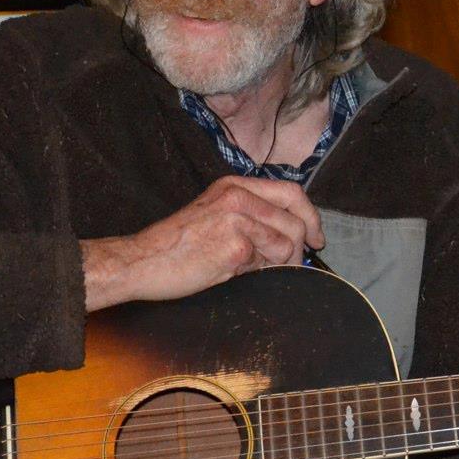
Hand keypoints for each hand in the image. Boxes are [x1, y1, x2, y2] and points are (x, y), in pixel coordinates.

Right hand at [81, 176, 324, 308]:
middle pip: (296, 219)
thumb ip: (250, 215)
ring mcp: (237, 220)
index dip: (311, 216)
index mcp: (234, 185)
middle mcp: (238, 196)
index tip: (316, 237)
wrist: (143, 261)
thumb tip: (294, 235)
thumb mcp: (214, 213)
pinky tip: (233, 272)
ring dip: (280, 263)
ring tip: (252, 269)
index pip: (292, 192)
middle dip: (301, 247)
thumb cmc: (176, 245)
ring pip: (287, 244)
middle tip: (291, 265)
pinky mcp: (235, 247)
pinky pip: (268, 264)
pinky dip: (258, 273)